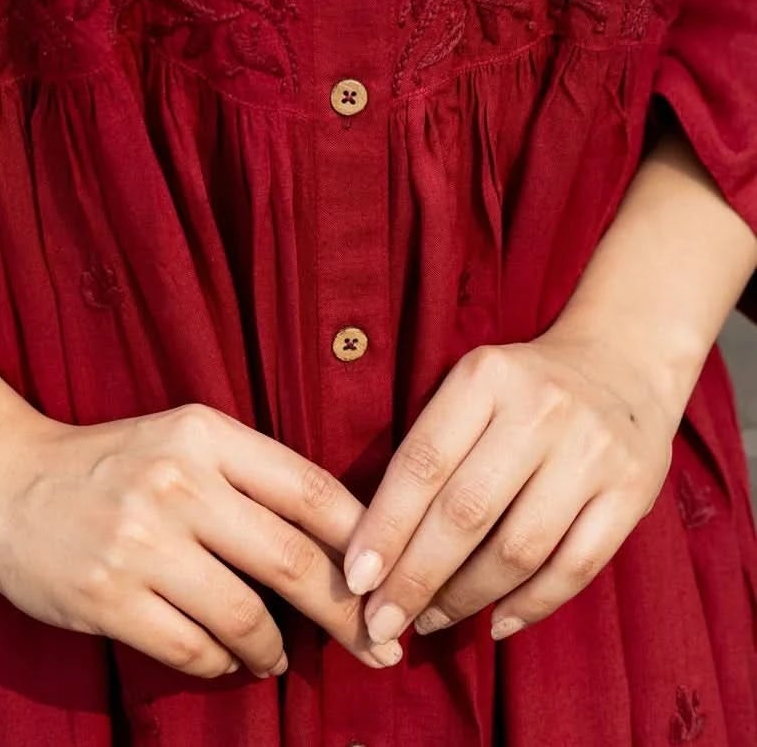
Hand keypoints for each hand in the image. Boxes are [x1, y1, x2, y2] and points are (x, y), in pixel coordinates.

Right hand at [0, 399, 407, 678]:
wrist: (1, 480)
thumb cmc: (111, 464)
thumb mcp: (182, 442)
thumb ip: (252, 480)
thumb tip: (347, 545)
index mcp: (204, 433)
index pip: (310, 490)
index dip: (366, 543)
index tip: (396, 582)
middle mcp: (177, 482)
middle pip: (293, 560)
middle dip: (350, 614)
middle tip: (381, 646)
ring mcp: (140, 541)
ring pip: (248, 616)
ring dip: (277, 647)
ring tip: (279, 653)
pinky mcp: (108, 596)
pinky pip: (196, 649)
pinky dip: (225, 662)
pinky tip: (228, 656)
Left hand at [340, 327, 680, 646]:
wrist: (623, 364)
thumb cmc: (522, 389)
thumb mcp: (473, 387)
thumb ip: (432, 446)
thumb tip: (375, 543)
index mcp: (485, 376)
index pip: (423, 462)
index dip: (385, 527)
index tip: (355, 579)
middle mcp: (540, 409)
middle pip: (465, 512)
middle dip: (416, 578)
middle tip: (381, 622)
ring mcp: (592, 452)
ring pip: (518, 549)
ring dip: (467, 598)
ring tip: (432, 620)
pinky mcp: (632, 492)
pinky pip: (575, 568)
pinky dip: (530, 605)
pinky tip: (496, 623)